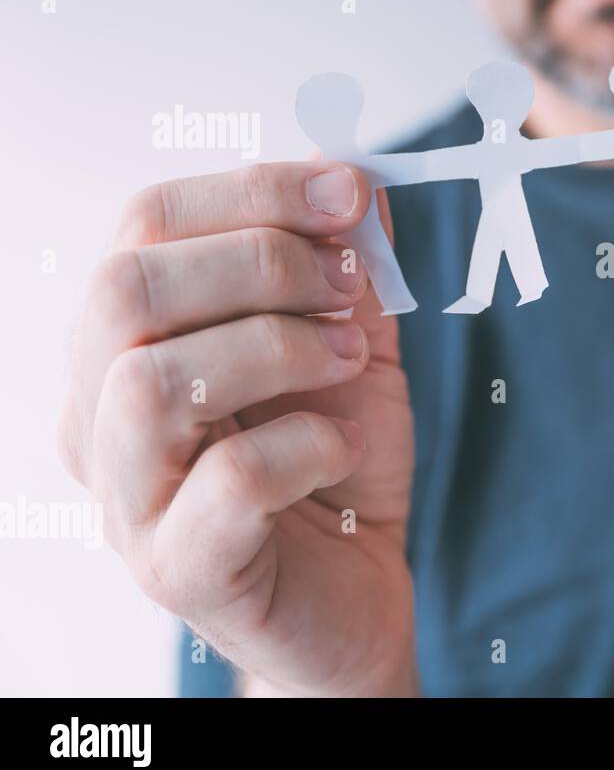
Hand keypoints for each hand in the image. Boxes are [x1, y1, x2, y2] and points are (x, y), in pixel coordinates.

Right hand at [58, 163, 417, 695]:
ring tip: (348, 359)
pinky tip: (342, 446)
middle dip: (261, 261)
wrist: (354, 593)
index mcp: (133, 340)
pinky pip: (224, 482)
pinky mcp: (181, 568)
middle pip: (125, 288)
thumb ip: (349, 268)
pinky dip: (304, 444)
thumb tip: (355, 175)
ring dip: (277, 347)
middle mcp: (103, 414)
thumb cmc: (336, 470)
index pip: (145, 225)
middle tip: (350, 286)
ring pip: (149, 382)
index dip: (253, 191)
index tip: (347, 195)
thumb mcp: (354, 346)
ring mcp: (129, 497)